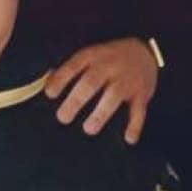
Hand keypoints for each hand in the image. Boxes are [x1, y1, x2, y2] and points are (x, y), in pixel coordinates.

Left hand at [44, 37, 159, 142]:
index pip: (74, 66)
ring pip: (114, 95)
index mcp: (93, 56)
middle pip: (91, 82)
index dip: (61, 79)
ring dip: (101, 113)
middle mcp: (110, 66)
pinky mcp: (141, 93)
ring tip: (88, 129)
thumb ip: (70, 69)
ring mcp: (127, 79)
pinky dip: (135, 125)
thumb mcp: (90, 56)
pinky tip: (129, 138)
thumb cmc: (109, 59)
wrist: (145, 51)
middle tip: (63, 118)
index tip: (50, 94)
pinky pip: (139, 109)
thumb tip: (46, 82)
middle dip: (76, 100)